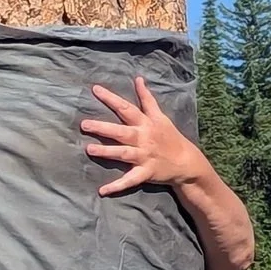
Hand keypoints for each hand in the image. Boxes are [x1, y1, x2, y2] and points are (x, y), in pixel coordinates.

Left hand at [83, 77, 214, 197]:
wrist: (186, 162)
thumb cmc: (169, 137)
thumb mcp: (160, 116)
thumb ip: (147, 98)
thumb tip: (138, 78)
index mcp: (146, 123)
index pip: (126, 108)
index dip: (111, 98)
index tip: (95, 89)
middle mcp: (144, 138)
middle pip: (121, 131)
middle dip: (103, 128)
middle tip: (84, 124)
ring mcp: (145, 156)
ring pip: (124, 153)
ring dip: (107, 152)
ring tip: (89, 150)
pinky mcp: (146, 173)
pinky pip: (130, 180)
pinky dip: (117, 186)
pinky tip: (102, 190)